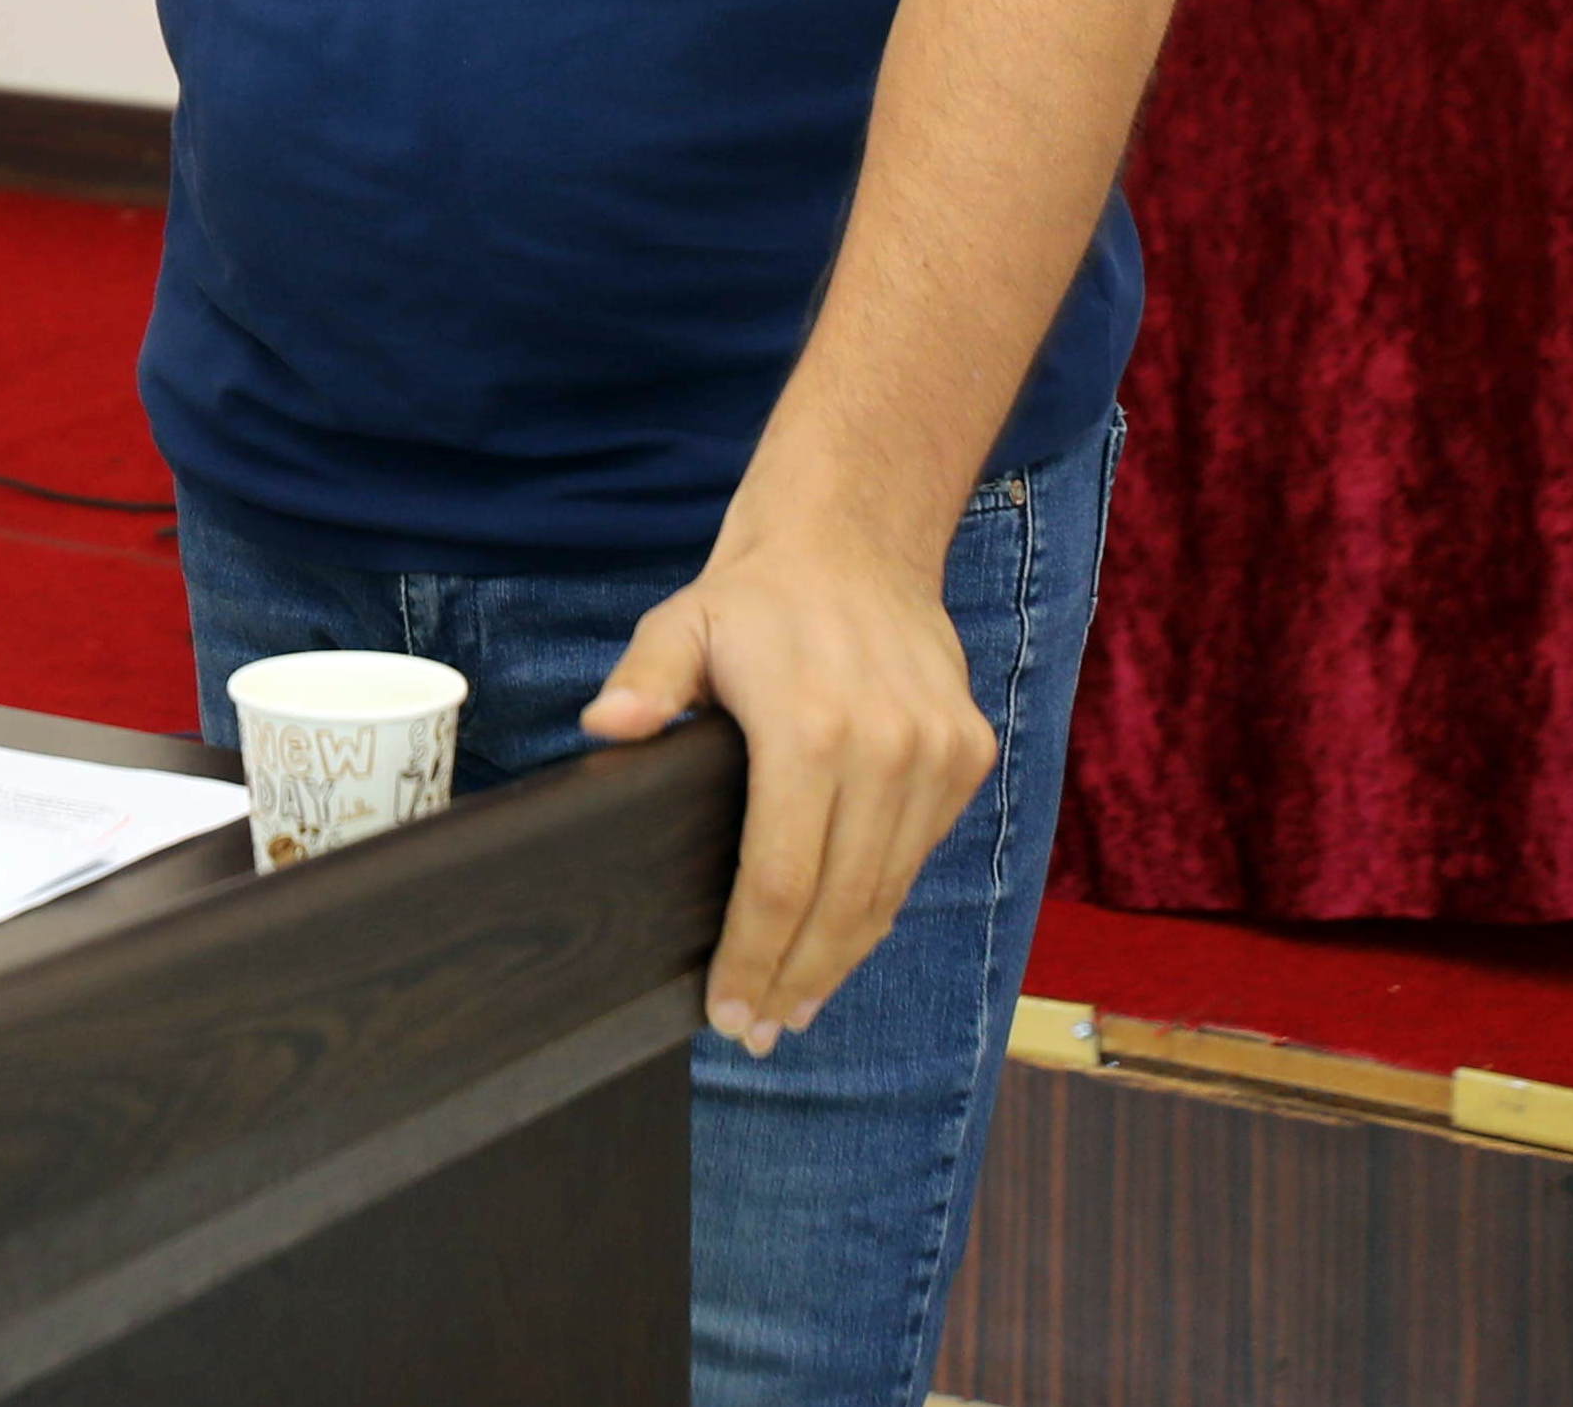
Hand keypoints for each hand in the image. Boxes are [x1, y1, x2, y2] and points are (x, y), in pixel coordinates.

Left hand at [578, 518, 996, 1052]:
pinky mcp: (965, 754)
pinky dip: (881, 902)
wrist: (856, 541)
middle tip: (758, 1032)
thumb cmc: (755, 599)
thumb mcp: (682, 624)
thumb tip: (607, 726)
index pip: (779, 880)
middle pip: (840, 904)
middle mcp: (886, 748)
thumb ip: (645, 681)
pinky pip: (918, 853)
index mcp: (809, 729)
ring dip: (842, 958)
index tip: (725, 1011)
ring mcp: (936, 754)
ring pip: (887, 890)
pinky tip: (844, 936)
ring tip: (797, 1005)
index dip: (752, 957)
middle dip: (795, 979)